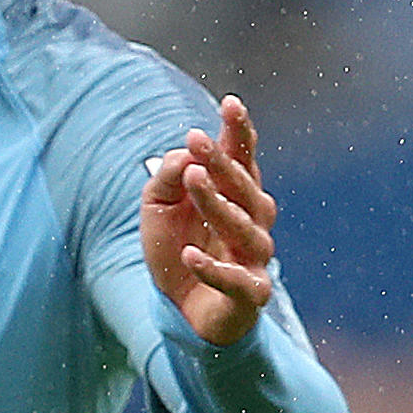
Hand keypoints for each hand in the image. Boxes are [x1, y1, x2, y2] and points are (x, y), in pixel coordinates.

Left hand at [142, 96, 278, 347]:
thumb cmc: (177, 247)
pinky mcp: (250, 294)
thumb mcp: (157, 207)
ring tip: (193, 181)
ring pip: (243, 227)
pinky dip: (214, 269)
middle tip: (196, 139)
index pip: (243, 157)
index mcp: (236, 193)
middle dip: (222, 161)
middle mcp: (253, 220)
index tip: (230, 104)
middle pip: (244, 187)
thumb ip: (167, 178)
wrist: (181, 309)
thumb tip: (184, 156)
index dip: (239, 132)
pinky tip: (190, 255)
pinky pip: (236, 280)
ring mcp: (255, 257)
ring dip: (217, 204)